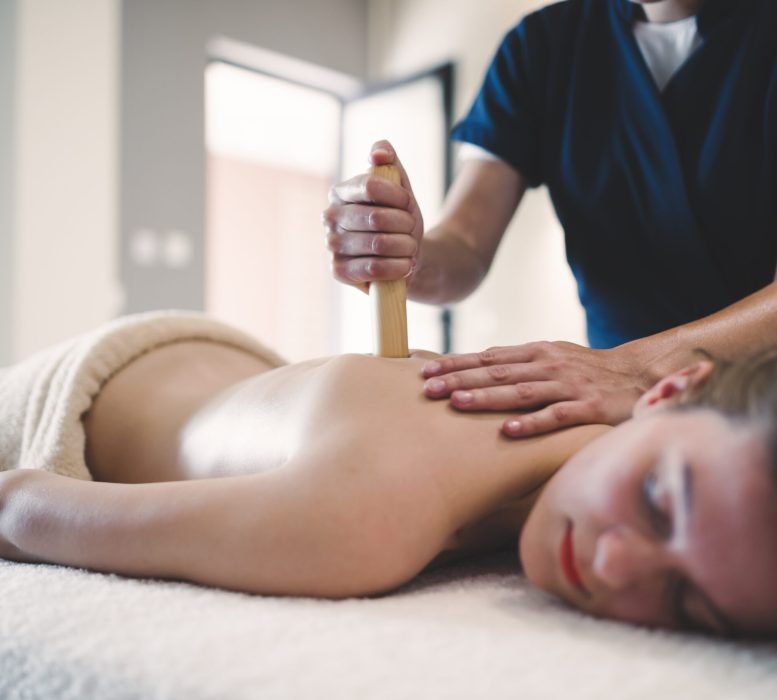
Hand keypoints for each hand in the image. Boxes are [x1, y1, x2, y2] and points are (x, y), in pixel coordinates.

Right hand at [323, 140, 423, 291]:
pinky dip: (397, 267)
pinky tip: (405, 265)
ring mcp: (331, 245)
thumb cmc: (400, 220)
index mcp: (341, 192)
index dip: (397, 196)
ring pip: (378, 244)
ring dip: (405, 247)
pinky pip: (373, 268)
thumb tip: (378, 154)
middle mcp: (330, 217)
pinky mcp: (338, 271)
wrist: (407, 257)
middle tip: (410, 231)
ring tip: (409, 248)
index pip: (370, 186)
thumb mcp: (400, 188)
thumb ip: (389, 162)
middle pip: (376, 218)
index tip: (408, 204)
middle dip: (404, 225)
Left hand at [421, 341, 650, 436]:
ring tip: (458, 403)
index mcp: (537, 353)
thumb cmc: (588, 369)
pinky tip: (510, 431)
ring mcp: (569, 386)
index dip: (456, 363)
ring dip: (488, 397)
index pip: (488, 357)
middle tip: (429, 388)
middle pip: (497, 373)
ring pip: (522, 391)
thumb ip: (517, 361)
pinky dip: (533, 423)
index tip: (425, 370)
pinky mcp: (590, 408)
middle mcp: (549, 365)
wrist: (641, 374)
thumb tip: (477, 363)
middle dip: (460, 379)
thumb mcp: (552, 356)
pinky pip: (558, 416)